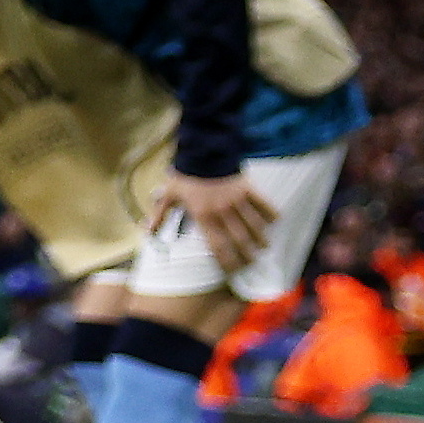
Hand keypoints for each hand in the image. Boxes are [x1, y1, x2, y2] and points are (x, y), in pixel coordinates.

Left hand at [151, 163, 274, 274]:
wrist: (201, 151)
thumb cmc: (184, 175)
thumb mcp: (169, 194)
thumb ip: (160, 215)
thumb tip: (148, 231)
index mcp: (203, 216)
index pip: (218, 246)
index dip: (227, 261)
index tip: (232, 271)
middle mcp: (222, 211)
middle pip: (239, 240)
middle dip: (247, 254)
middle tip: (252, 263)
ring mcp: (236, 200)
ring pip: (253, 225)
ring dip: (260, 238)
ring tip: (264, 247)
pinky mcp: (247, 188)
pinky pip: (263, 204)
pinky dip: (270, 213)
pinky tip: (275, 221)